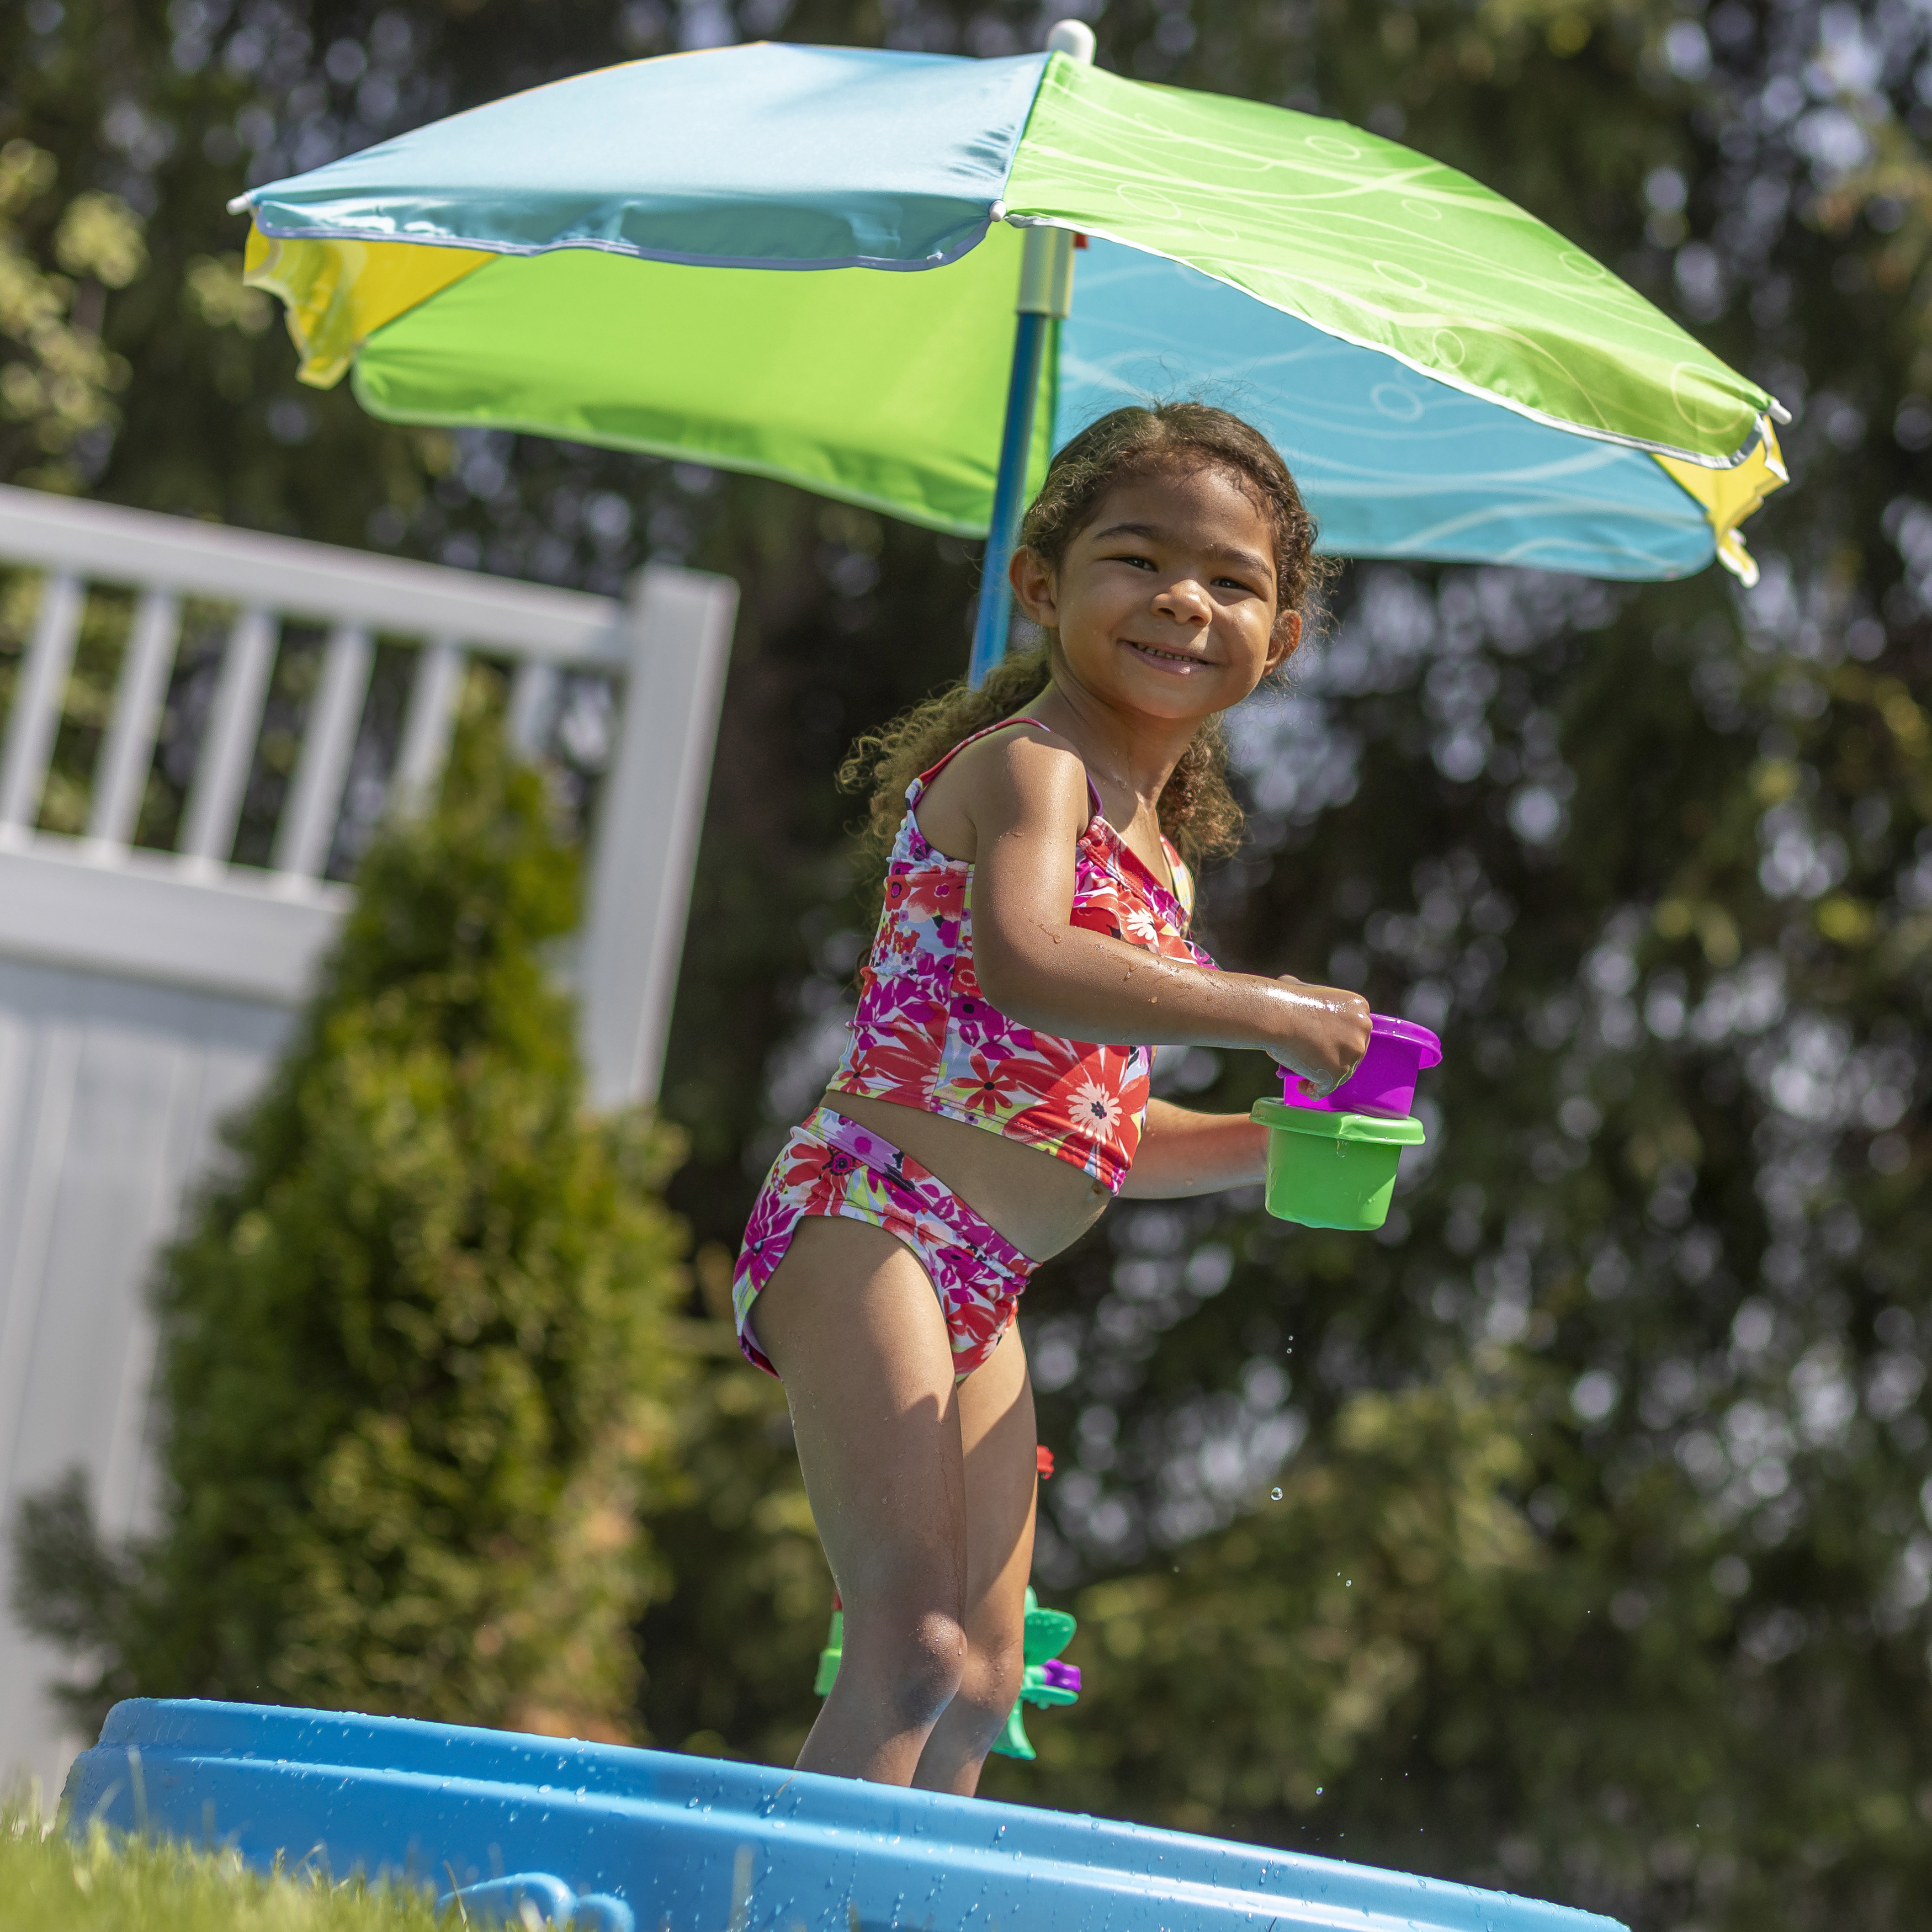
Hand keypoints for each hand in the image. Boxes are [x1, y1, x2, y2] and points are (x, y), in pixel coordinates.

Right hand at [1265, 978, 1371, 1097]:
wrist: (1277, 1014)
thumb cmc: (1285, 1000)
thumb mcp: (1308, 990)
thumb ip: (1315, 1001)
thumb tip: (1299, 996)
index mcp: (1359, 1007)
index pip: (1353, 1031)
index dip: (1338, 1042)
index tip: (1323, 1047)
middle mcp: (1363, 1028)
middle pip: (1352, 1053)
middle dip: (1333, 1060)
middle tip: (1313, 1064)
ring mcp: (1353, 1051)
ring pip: (1341, 1073)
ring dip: (1324, 1077)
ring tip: (1305, 1079)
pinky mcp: (1339, 1071)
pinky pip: (1326, 1088)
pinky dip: (1314, 1090)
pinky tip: (1301, 1086)